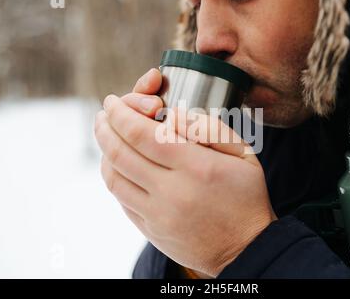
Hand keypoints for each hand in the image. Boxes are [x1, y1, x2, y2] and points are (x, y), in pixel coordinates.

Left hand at [94, 69, 276, 277]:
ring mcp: (157, 214)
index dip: (121, 113)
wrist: (245, 248)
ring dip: (104, 149)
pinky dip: (112, 174)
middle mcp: (172, 191)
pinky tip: (115, 161)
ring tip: (105, 131)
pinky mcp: (150, 229)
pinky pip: (121, 198)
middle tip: (104, 112)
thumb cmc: (246, 196)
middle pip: (121, 152)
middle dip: (106, 126)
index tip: (114, 101)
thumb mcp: (242, 154)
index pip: (142, 133)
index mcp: (197, 167)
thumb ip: (208, 128)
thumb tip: (170, 115)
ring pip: (114, 176)